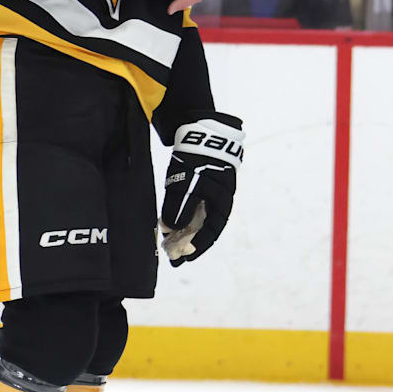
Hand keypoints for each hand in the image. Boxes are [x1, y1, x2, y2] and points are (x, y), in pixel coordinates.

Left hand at [160, 111, 243, 265]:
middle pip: (206, 226)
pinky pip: (195, 207)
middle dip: (191, 243)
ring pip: (199, 217)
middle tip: (177, 258)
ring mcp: (211, 190)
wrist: (200, 133)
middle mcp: (219, 198)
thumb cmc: (196, 159)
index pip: (213, 229)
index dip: (200, 245)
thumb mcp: (186, 183)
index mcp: (221, 199)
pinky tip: (172, 224)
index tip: (186, 258)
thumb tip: (172, 230)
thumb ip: (179, 207)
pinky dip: (185, 217)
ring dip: (186, 232)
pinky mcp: (202, 184)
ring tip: (171, 245)